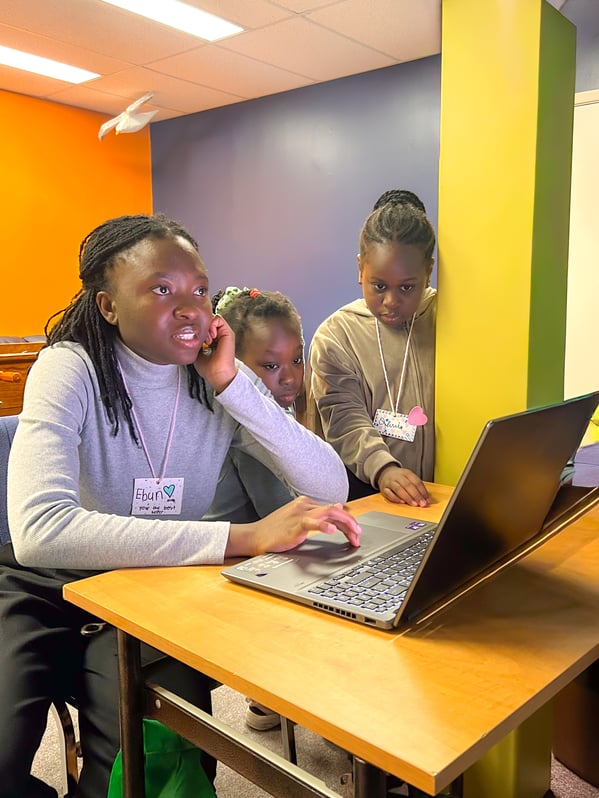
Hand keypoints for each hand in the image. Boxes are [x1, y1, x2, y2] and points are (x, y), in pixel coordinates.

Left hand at [193, 314, 237, 392]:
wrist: (217, 373)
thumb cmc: (208, 368)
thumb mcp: (197, 353)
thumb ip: (195, 343)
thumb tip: (188, 335)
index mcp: (213, 341)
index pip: (205, 327)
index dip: (198, 330)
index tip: (197, 340)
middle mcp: (219, 336)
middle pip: (208, 322)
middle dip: (202, 327)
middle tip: (202, 340)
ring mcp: (224, 334)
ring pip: (212, 319)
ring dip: (207, 327)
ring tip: (207, 340)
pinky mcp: (228, 333)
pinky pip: (218, 319)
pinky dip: (212, 325)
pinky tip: (211, 336)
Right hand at [225, 496, 361, 556]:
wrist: (255, 536)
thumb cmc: (276, 531)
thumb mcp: (300, 521)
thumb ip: (318, 517)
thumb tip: (338, 511)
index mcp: (307, 504)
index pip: (334, 510)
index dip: (348, 522)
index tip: (355, 534)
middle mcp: (305, 505)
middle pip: (336, 510)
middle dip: (351, 523)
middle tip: (359, 536)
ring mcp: (300, 513)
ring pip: (330, 513)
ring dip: (345, 524)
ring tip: (354, 534)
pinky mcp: (295, 524)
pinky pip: (312, 522)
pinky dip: (324, 525)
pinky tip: (332, 531)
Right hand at [377, 465, 429, 506]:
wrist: (385, 473)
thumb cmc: (400, 478)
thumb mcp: (409, 478)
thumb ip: (417, 488)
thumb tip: (427, 499)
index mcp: (406, 473)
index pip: (416, 481)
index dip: (423, 491)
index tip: (427, 500)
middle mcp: (398, 476)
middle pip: (408, 485)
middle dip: (416, 495)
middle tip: (422, 503)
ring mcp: (390, 482)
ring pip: (399, 489)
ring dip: (407, 497)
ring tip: (414, 504)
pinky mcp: (383, 488)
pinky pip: (389, 493)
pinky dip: (395, 498)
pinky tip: (401, 502)